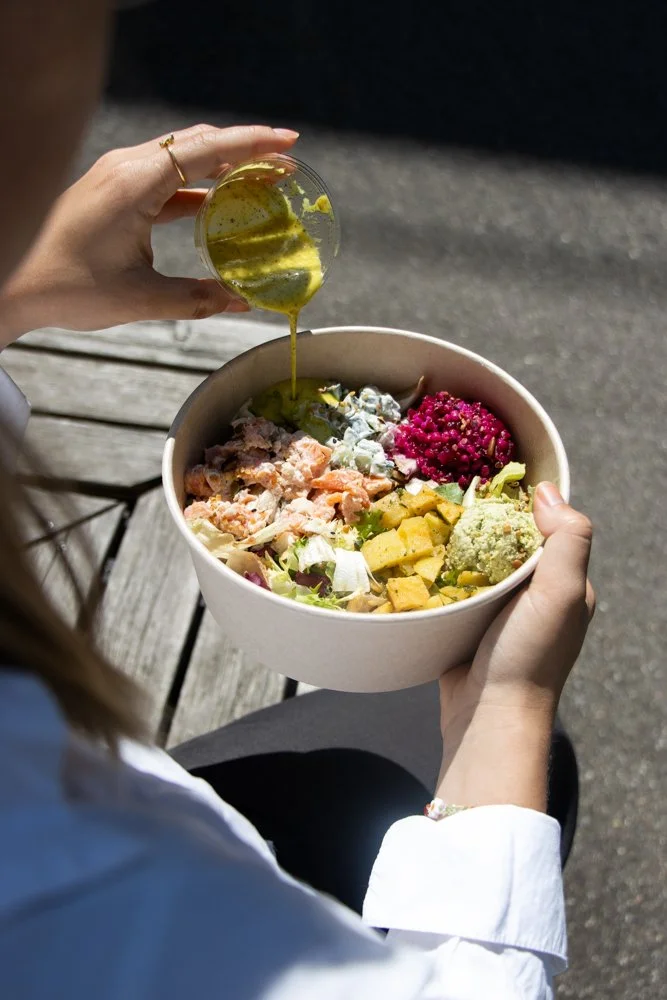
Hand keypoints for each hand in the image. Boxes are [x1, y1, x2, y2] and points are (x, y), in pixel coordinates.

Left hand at [0, 124, 298, 346]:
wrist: (12, 282)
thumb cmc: (69, 287)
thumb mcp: (141, 298)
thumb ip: (196, 299)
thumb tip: (242, 303)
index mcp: (136, 183)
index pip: (206, 149)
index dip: (253, 144)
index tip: (289, 143)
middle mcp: (127, 167)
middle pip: (198, 143)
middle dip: (246, 150)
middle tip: (286, 164)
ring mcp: (117, 175)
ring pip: (181, 157)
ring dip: (223, 166)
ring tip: (261, 181)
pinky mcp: (112, 190)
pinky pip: (164, 178)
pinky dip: (197, 186)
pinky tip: (220, 205)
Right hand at [436, 483, 594, 809]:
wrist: (488, 718)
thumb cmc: (530, 655)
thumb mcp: (561, 593)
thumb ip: (566, 540)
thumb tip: (546, 491)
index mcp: (564, 583)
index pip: (546, 528)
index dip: (521, 502)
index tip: (488, 477)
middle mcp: (533, 595)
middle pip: (506, 542)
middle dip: (480, 519)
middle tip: (446, 491)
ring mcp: (497, 611)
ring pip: (475, 563)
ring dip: (454, 544)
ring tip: (426, 513)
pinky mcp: (465, 624)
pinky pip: (451, 588)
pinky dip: (437, 572)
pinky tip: (417, 554)